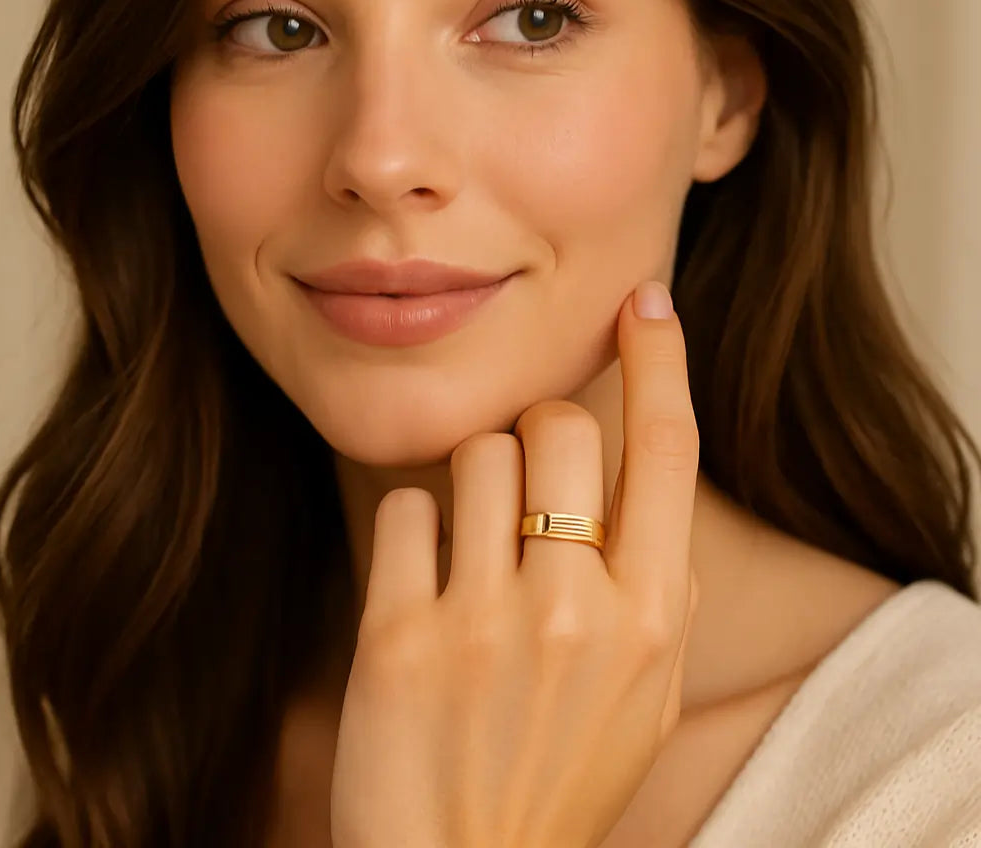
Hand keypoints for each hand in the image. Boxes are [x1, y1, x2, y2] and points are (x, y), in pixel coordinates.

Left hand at [330, 280, 700, 847]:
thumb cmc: (557, 770)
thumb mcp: (643, 687)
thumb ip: (648, 579)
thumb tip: (630, 466)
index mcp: (654, 620)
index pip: (669, 449)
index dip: (660, 360)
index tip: (644, 300)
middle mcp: (578, 611)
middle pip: (559, 423)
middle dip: (540, 433)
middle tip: (525, 492)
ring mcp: (486, 623)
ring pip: (478, 455)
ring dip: (473, 487)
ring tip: (472, 558)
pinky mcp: (400, 634)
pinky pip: (405, 508)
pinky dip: (412, 533)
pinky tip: (421, 591)